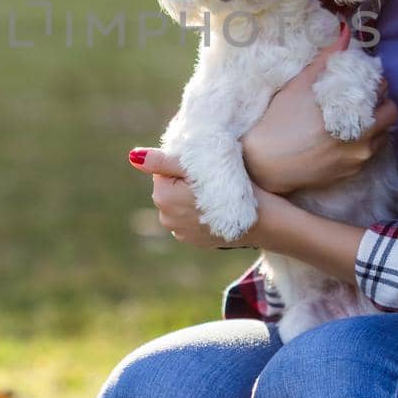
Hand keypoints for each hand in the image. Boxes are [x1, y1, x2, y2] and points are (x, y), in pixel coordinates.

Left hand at [126, 149, 292, 249]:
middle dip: (187, 179)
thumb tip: (132, 156)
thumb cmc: (234, 188)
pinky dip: (202, 210)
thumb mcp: (200, 167)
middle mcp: (165, 217)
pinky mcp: (194, 241)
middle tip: (214, 176)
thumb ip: (163, 161)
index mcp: (163, 196)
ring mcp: (180, 232)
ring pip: (182, 201)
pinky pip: (192, 217)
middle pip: (172, 185)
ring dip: (195, 195)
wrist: (265, 222)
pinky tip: (220, 206)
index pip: (165, 168)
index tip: (205, 164)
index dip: (185, 163)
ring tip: (219, 191)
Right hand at [241, 26, 397, 194]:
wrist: (264, 164)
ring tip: (356, 119)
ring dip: (376, 125)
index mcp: (351, 111)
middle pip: (390, 114)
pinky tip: (343, 138)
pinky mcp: (351, 173)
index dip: (375, 82)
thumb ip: (325, 59)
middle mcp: (362, 137)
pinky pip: (368, 155)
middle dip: (381, 104)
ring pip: (383, 136)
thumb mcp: (299, 85)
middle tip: (365, 99)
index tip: (365, 81)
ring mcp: (358, 158)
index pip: (382, 90)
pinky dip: (363, 144)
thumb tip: (345, 34)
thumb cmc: (279, 121)